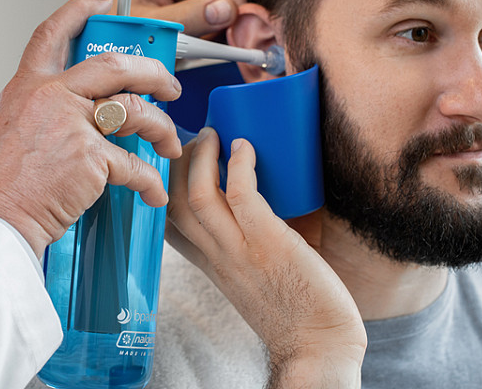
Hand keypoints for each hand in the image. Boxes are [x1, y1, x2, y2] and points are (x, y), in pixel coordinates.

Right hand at [0, 0, 181, 257]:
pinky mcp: (90, 156)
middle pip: (115, 65)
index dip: (79, 10)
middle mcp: (51, 96)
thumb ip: (45, 109)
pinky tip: (153, 193)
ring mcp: (71, 123)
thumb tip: (82, 111)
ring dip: (161, 129)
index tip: (102, 1)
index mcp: (28, 86)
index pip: (53, 33)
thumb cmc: (1, 184)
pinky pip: (134, 164)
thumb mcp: (12, 127)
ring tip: (169, 145)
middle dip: (153, 72)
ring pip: (135, 110)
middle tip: (170, 86)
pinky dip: (150, 182)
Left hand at [128, 0, 245, 36]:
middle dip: (229, 7)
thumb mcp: (155, 28)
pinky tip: (209, 38)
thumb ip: (190, 17)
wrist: (115, 49)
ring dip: (225, 17)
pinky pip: (217, 2)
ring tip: (212, 40)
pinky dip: (218, 23)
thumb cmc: (122, 37)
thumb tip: (226, 10)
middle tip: (232, 35)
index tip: (239, 20)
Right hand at [166, 128, 365, 387]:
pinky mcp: (269, 243)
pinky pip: (241, 196)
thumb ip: (248, 248)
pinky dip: (239, 166)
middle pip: (172, 203)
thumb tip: (265, 205)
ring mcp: (239, 251)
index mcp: (211, 266)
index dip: (162, 189)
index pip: (168, 225)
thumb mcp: (254, 280)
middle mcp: (217, 257)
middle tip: (197, 140)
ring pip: (197, 195)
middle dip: (176, 163)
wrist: (319, 348)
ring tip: (214, 135)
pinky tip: (243, 147)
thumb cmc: (296, 311)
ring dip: (201, 157)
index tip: (173, 164)